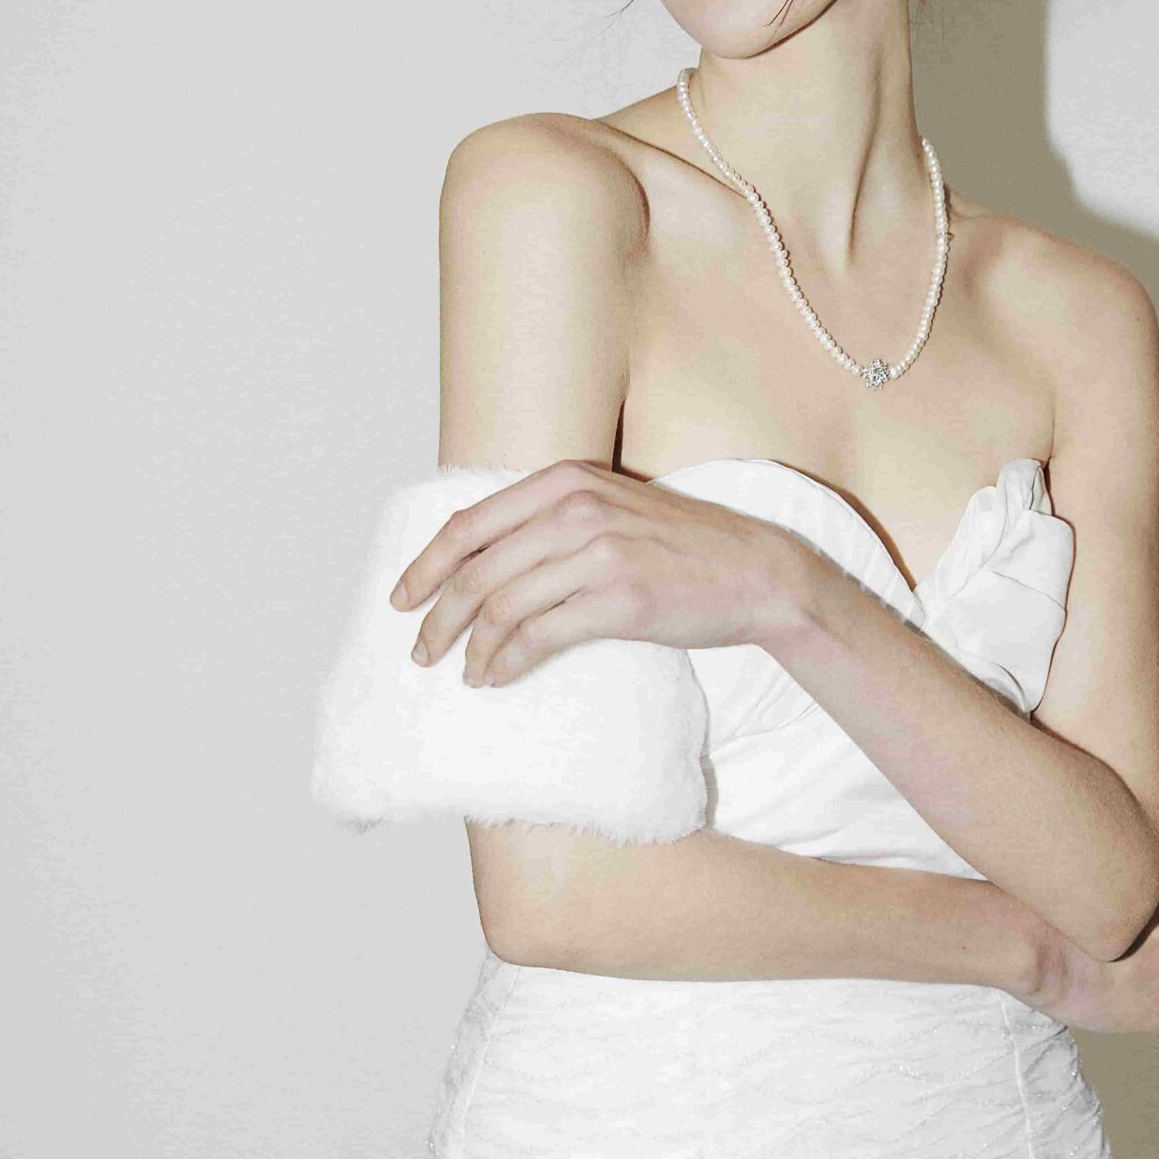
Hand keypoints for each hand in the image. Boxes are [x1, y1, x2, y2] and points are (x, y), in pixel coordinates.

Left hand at [389, 459, 800, 684]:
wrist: (755, 572)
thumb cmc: (681, 547)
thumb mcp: (611, 507)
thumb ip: (551, 518)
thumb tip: (483, 558)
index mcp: (565, 480)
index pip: (469, 524)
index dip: (425, 566)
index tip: (403, 599)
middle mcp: (575, 508)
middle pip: (476, 570)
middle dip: (438, 617)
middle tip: (422, 651)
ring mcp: (598, 552)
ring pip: (501, 606)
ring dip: (472, 648)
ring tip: (467, 673)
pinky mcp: (618, 599)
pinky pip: (538, 636)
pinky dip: (507, 663)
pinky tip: (498, 677)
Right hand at [1022, 873, 1158, 1033]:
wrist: (1036, 953)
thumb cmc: (1050, 916)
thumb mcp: (1091, 887)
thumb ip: (1115, 891)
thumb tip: (1105, 890)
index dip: (1156, 911)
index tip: (1138, 918)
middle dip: (1154, 941)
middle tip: (1120, 947)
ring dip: (1152, 974)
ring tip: (1116, 977)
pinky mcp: (1156, 1011)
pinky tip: (1153, 1014)